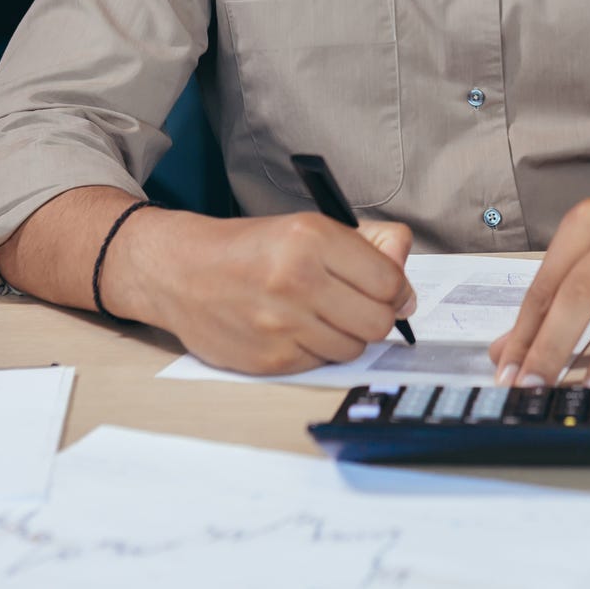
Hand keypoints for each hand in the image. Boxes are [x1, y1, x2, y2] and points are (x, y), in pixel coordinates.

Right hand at [110, 209, 416, 375]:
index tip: (392, 289)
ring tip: (325, 314)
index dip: (397, 288)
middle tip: (363, 305)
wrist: (183, 271)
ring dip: (348, 334)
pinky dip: (318, 349)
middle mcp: (297, 280)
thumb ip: (367, 245)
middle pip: (378, 320)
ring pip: (353, 347)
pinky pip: (321, 363)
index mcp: (312, 238)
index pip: (388, 280)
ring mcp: (281, 324)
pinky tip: (298, 328)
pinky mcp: (269, 359)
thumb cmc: (252, 247)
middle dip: (379, 315)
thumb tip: (407, 282)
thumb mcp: (310, 226)